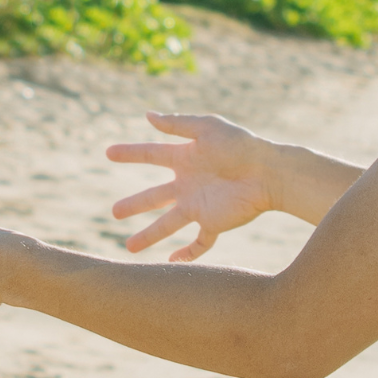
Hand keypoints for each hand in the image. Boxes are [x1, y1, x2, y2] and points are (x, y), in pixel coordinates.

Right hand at [106, 111, 285, 259]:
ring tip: (129, 247)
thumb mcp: (206, 128)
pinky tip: (173, 262)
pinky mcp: (214, 222)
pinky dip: (187, 254)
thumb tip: (148, 115)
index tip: (109, 153)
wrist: (268, 172)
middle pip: (154, 196)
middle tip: (114, 212)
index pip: (151, 155)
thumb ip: (177, 124)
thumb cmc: (240, 145)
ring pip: (168, 223)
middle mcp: (189, 184)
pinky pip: (199, 242)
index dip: (130, 153)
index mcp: (186, 158)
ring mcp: (200, 205)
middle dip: (134, 204)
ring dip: (149, 235)